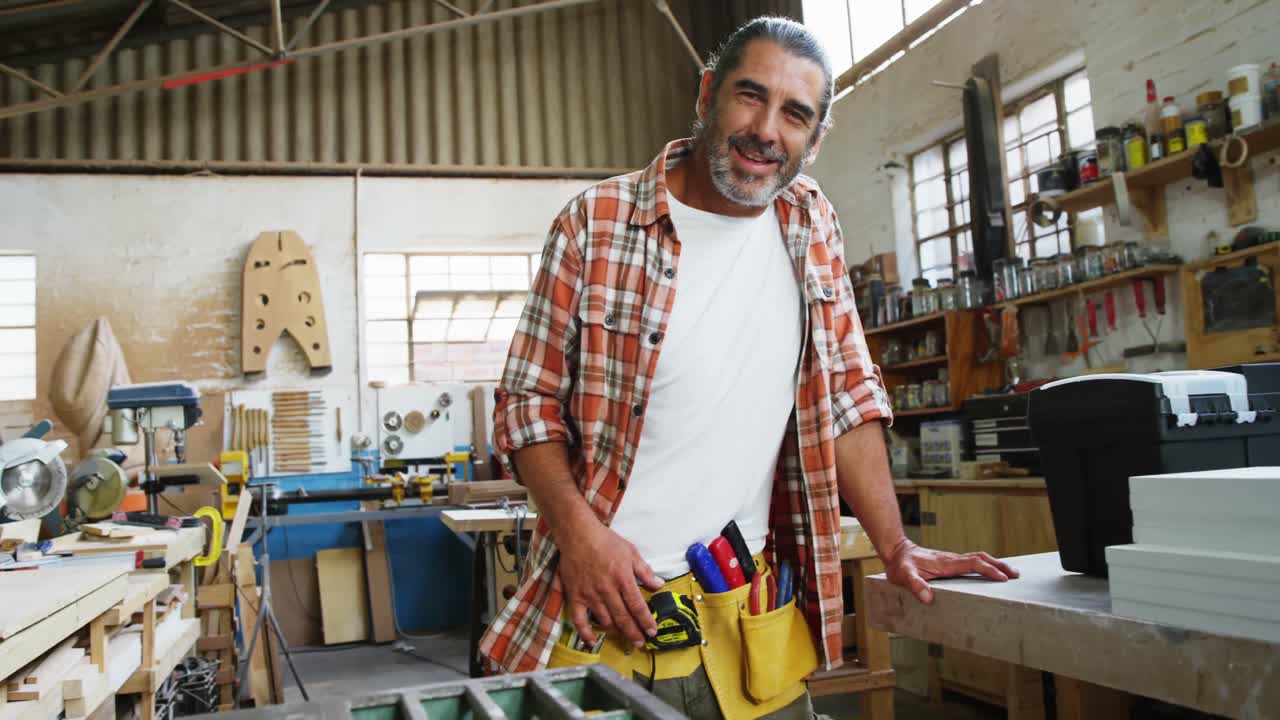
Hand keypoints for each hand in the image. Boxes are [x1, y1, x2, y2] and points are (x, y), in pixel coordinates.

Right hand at [558, 522, 663, 647]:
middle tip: (641, 643)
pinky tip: (591, 641)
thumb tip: (659, 584)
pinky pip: (579, 620)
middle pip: (623, 618)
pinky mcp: (576, 597)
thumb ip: (645, 571)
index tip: (652, 632)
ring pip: (605, 621)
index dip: (646, 622)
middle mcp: (608, 590)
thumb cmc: (605, 541)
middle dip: (634, 633)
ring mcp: (591, 595)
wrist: (578, 535)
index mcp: (623, 579)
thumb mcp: (631, 552)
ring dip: (616, 632)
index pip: (638, 607)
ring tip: (623, 637)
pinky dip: (585, 633)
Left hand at [884, 538, 1019, 604]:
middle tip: (1016, 575)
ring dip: (995, 564)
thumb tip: (928, 598)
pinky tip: (989, 571)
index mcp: (946, 563)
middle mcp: (952, 559)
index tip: (1002, 578)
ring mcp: (952, 560)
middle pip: (981, 558)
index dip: (988, 570)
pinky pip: (972, 562)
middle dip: (999, 565)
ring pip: (978, 558)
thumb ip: (914, 586)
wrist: (896, 551)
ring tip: (1010, 573)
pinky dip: (985, 565)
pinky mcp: (950, 563)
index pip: (972, 563)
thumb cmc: (900, 565)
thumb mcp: (903, 576)